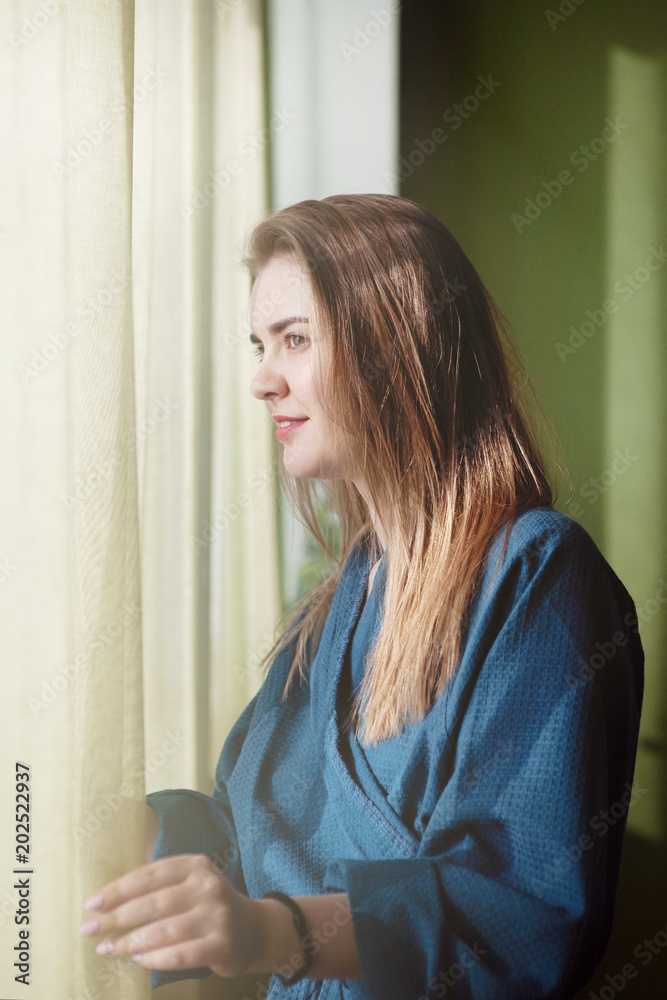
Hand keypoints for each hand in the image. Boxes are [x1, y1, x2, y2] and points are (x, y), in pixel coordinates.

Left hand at [80, 854, 265, 977]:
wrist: (254, 930)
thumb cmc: (208, 905)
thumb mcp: (191, 883)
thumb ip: (160, 886)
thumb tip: (109, 901)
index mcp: (196, 865)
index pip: (149, 875)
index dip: (118, 889)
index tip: (92, 903)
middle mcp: (208, 886)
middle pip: (152, 903)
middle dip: (115, 917)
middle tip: (89, 929)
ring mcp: (216, 916)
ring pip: (162, 931)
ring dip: (128, 942)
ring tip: (106, 948)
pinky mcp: (220, 945)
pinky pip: (178, 955)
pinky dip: (153, 959)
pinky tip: (136, 959)